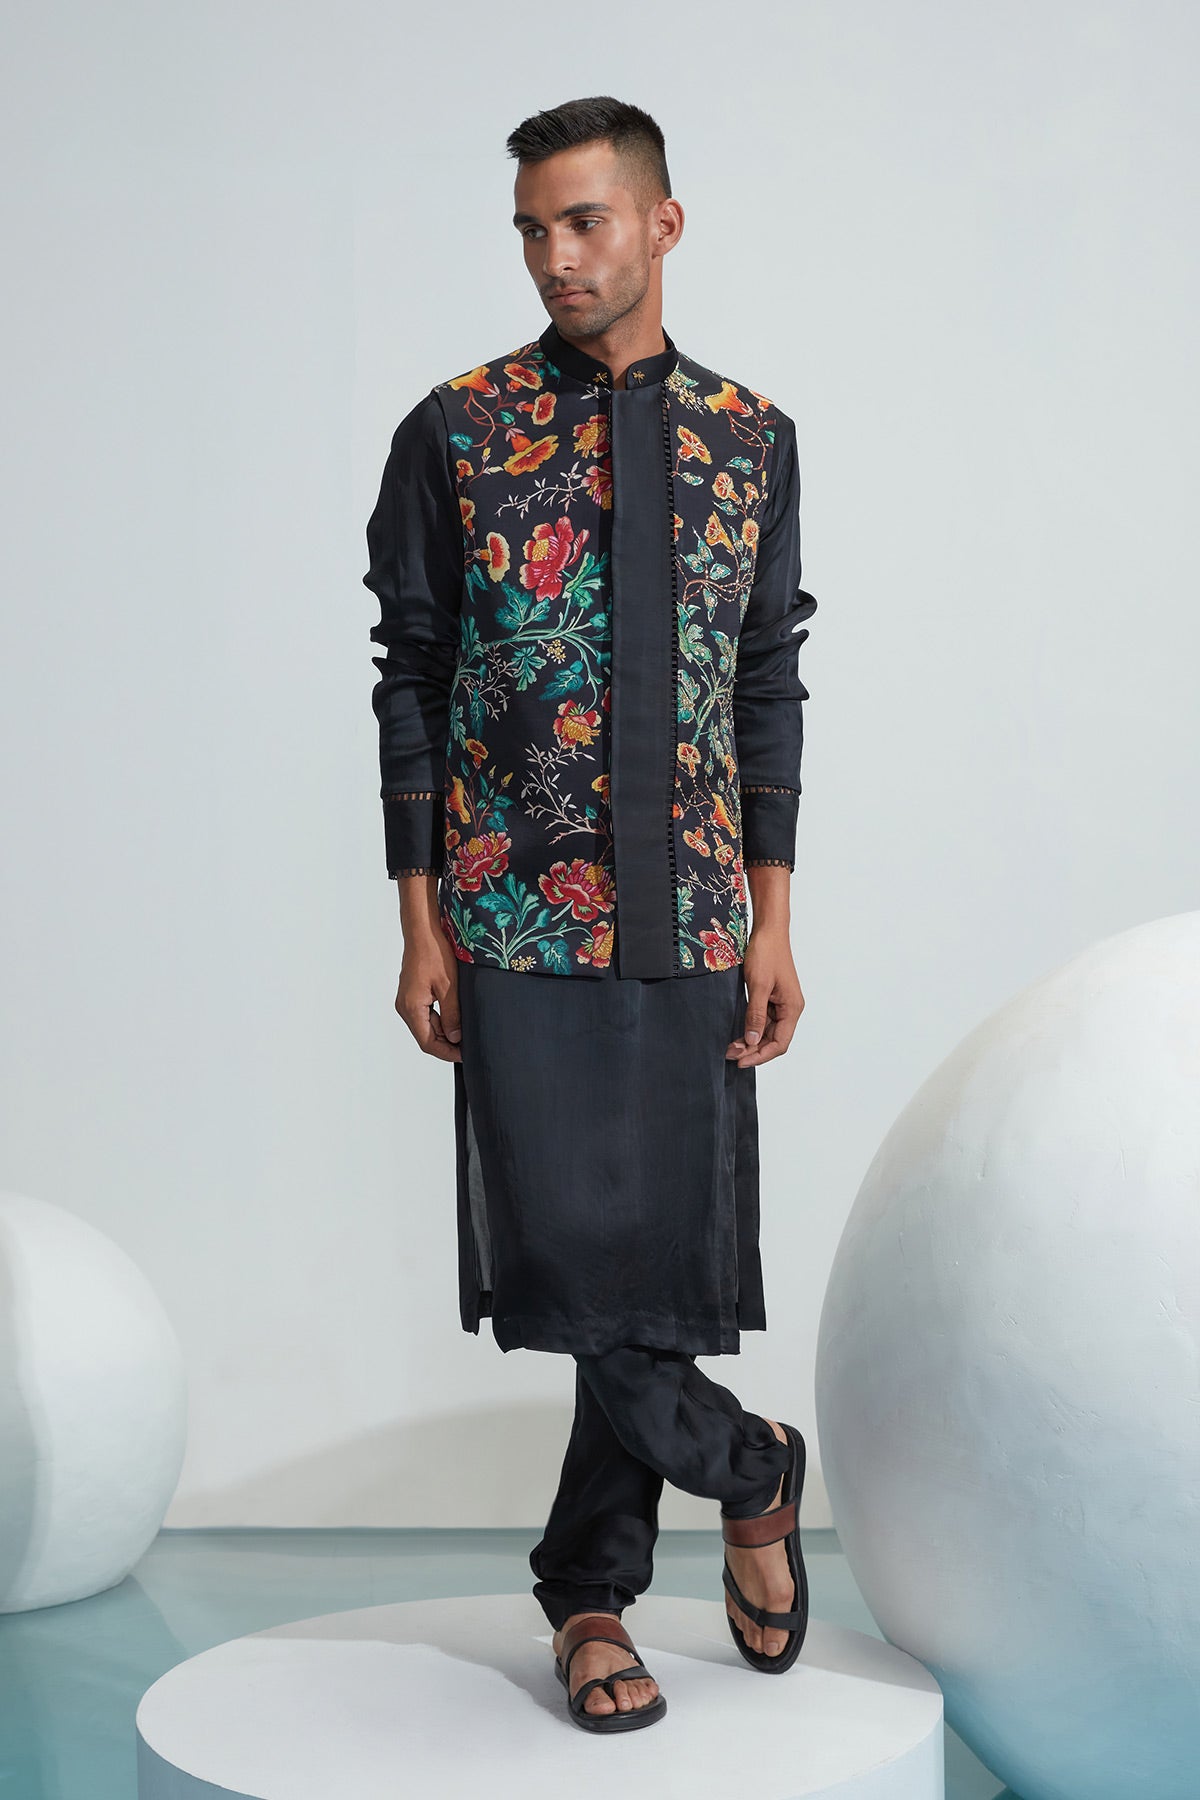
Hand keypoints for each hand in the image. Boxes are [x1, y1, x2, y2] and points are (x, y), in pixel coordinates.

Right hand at [394, 927, 462, 1062]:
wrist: (423, 930)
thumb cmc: (434, 952)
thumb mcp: (449, 986)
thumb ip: (452, 1015)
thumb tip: (456, 1038)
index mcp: (411, 1007)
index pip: (428, 1043)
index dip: (447, 1052)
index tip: (465, 1055)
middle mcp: (405, 1007)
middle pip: (426, 1037)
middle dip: (448, 1044)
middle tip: (470, 1046)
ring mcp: (407, 1001)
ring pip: (426, 1026)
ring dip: (445, 1032)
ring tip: (466, 1032)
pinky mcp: (412, 994)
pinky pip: (426, 1015)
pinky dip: (440, 1020)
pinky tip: (455, 1018)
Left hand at [726, 927, 804, 1067]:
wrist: (768, 931)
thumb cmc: (767, 953)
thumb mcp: (759, 985)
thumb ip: (756, 1014)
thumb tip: (753, 1041)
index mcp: (792, 1008)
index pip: (779, 1043)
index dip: (761, 1056)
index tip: (741, 1061)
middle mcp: (789, 1009)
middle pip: (773, 1040)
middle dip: (753, 1050)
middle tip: (730, 1054)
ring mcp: (781, 1004)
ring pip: (767, 1032)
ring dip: (751, 1041)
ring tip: (731, 1047)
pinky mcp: (772, 998)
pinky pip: (762, 1020)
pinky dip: (751, 1029)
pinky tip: (738, 1034)